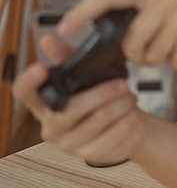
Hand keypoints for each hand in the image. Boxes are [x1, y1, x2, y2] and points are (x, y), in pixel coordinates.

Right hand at [12, 34, 144, 163]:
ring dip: (121, 106)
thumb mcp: (87, 74)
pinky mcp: (91, 154)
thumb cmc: (102, 97)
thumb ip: (68, 57)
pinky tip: (133, 117)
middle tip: (123, 84)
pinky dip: (129, 124)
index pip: (24, 93)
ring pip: (99, 121)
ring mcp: (70, 143)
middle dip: (104, 92)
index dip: (29, 82)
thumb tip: (49, 40)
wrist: (126, 123)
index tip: (42, 68)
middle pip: (73, 109)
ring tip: (131, 98)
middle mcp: (52, 126)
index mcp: (45, 103)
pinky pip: (113, 138)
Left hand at [57, 0, 176, 70]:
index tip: (64, 27)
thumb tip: (115, 30)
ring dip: (164, 57)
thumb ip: (145, 6)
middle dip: (138, 52)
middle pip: (129, 41)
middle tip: (157, 45)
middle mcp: (165, 1)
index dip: (81, 12)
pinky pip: (174, 63)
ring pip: (151, 56)